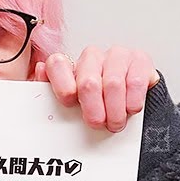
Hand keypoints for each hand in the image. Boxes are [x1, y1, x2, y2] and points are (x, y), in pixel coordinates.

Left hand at [33, 46, 159, 132]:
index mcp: (71, 67)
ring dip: (115, 109)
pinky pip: (135, 80)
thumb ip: (51, 92)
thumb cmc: (99, 106)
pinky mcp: (139, 60)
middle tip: (98, 124)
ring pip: (112, 82)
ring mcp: (116, 56)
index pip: (58, 64)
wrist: (132, 105)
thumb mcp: (73, 106)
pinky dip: (132, 101)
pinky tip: (131, 109)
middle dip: (93, 108)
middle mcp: (92, 58)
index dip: (62, 84)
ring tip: (116, 123)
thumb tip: (40, 69)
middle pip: (88, 80)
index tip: (69, 101)